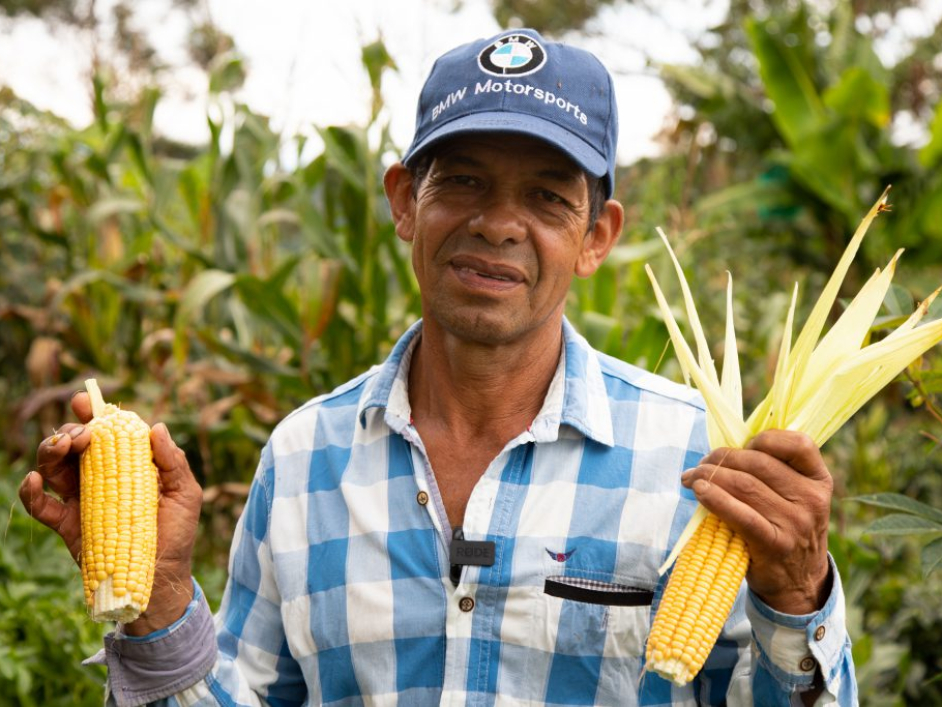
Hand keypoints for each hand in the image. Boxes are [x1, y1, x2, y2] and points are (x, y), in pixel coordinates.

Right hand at [19, 391, 203, 634]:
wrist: (161, 580)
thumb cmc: (177, 534)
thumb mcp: (185, 494)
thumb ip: (174, 461)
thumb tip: (157, 427)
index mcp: (128, 465)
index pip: (106, 433)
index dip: (93, 414)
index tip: (84, 402)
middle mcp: (100, 477)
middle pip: (73, 445)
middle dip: (70, 431)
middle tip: (81, 435)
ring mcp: (80, 500)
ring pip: (53, 467)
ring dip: (50, 451)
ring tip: (61, 448)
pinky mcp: (66, 525)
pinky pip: (39, 504)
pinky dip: (30, 491)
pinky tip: (33, 480)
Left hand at [682, 429, 832, 614]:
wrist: (798, 583)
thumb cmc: (787, 529)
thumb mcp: (796, 498)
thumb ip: (775, 472)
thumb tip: (725, 449)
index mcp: (819, 480)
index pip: (798, 444)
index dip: (763, 438)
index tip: (741, 445)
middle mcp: (812, 499)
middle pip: (759, 463)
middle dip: (723, 457)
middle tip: (701, 463)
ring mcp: (795, 523)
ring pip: (744, 484)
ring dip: (710, 475)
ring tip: (691, 477)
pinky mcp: (774, 544)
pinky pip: (740, 514)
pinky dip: (714, 498)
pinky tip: (699, 491)